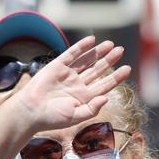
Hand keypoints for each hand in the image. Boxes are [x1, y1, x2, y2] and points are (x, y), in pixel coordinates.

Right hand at [10, 36, 130, 131]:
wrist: (30, 111)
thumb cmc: (52, 118)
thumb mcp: (76, 116)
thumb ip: (92, 109)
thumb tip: (106, 97)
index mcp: (84, 98)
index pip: (104, 85)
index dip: (116, 77)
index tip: (128, 68)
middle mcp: (78, 85)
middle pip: (98, 70)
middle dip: (110, 60)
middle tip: (121, 50)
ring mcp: (68, 75)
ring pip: (87, 60)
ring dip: (98, 52)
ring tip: (111, 44)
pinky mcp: (57, 66)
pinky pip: (72, 54)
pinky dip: (82, 47)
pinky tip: (92, 40)